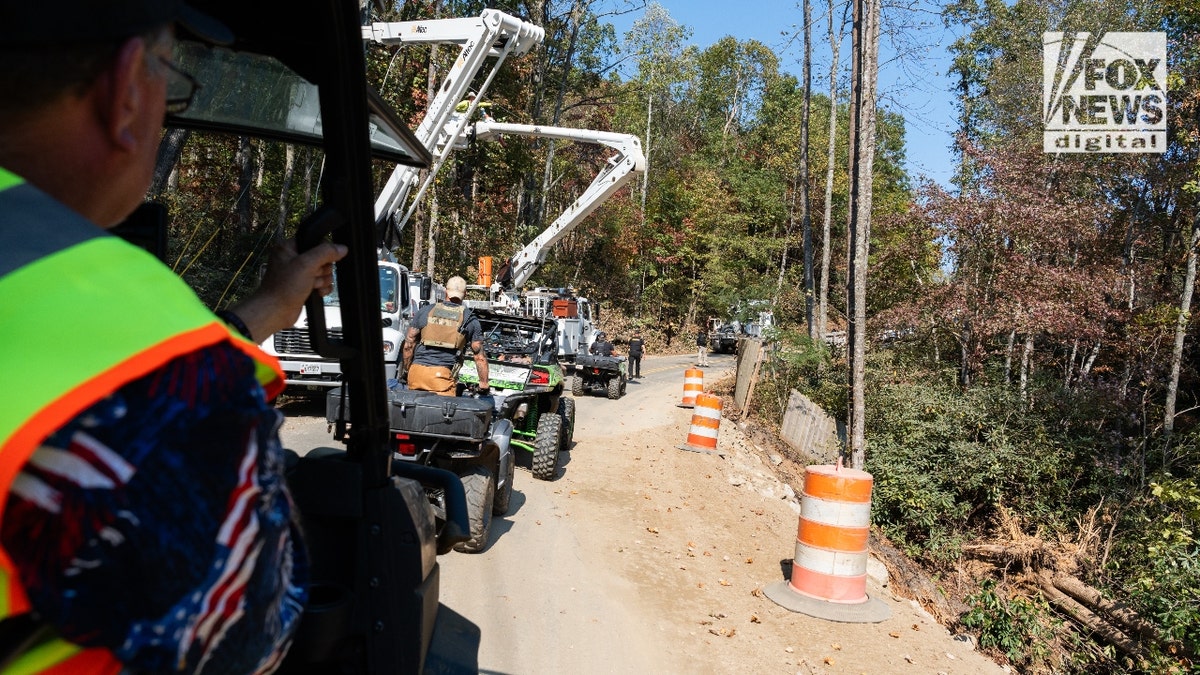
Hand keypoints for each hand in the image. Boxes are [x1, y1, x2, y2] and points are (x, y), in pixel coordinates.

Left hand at [229, 238, 347, 340]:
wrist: (276, 311)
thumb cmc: (284, 288)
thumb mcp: (306, 265)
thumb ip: (325, 253)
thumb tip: (342, 248)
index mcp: (289, 248)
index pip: (315, 241)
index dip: (322, 252)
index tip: (320, 262)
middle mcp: (293, 259)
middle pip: (322, 258)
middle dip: (322, 270)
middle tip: (312, 276)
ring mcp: (298, 273)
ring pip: (323, 272)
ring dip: (322, 280)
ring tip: (311, 286)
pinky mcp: (303, 285)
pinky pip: (321, 283)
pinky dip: (322, 288)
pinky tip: (317, 292)